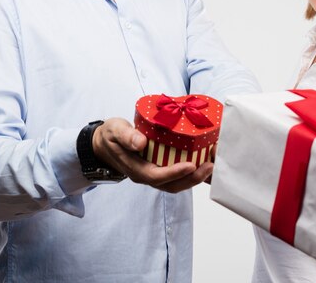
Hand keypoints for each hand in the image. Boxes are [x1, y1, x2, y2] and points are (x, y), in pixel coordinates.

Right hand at [92, 117, 212, 192]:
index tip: (191, 165)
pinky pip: (176, 175)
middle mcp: (146, 175)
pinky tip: (202, 160)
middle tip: (209, 166)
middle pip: (171, 185)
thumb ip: (126, 136)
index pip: (157, 176)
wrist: (104, 143)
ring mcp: (153, 174)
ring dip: (194, 177)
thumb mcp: (115, 131)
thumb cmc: (110, 135)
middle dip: (192, 179)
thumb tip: (141, 143)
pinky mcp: (159, 169)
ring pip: (176, 183)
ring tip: (211, 165)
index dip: (174, 173)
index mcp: (135, 169)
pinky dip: (191, 172)